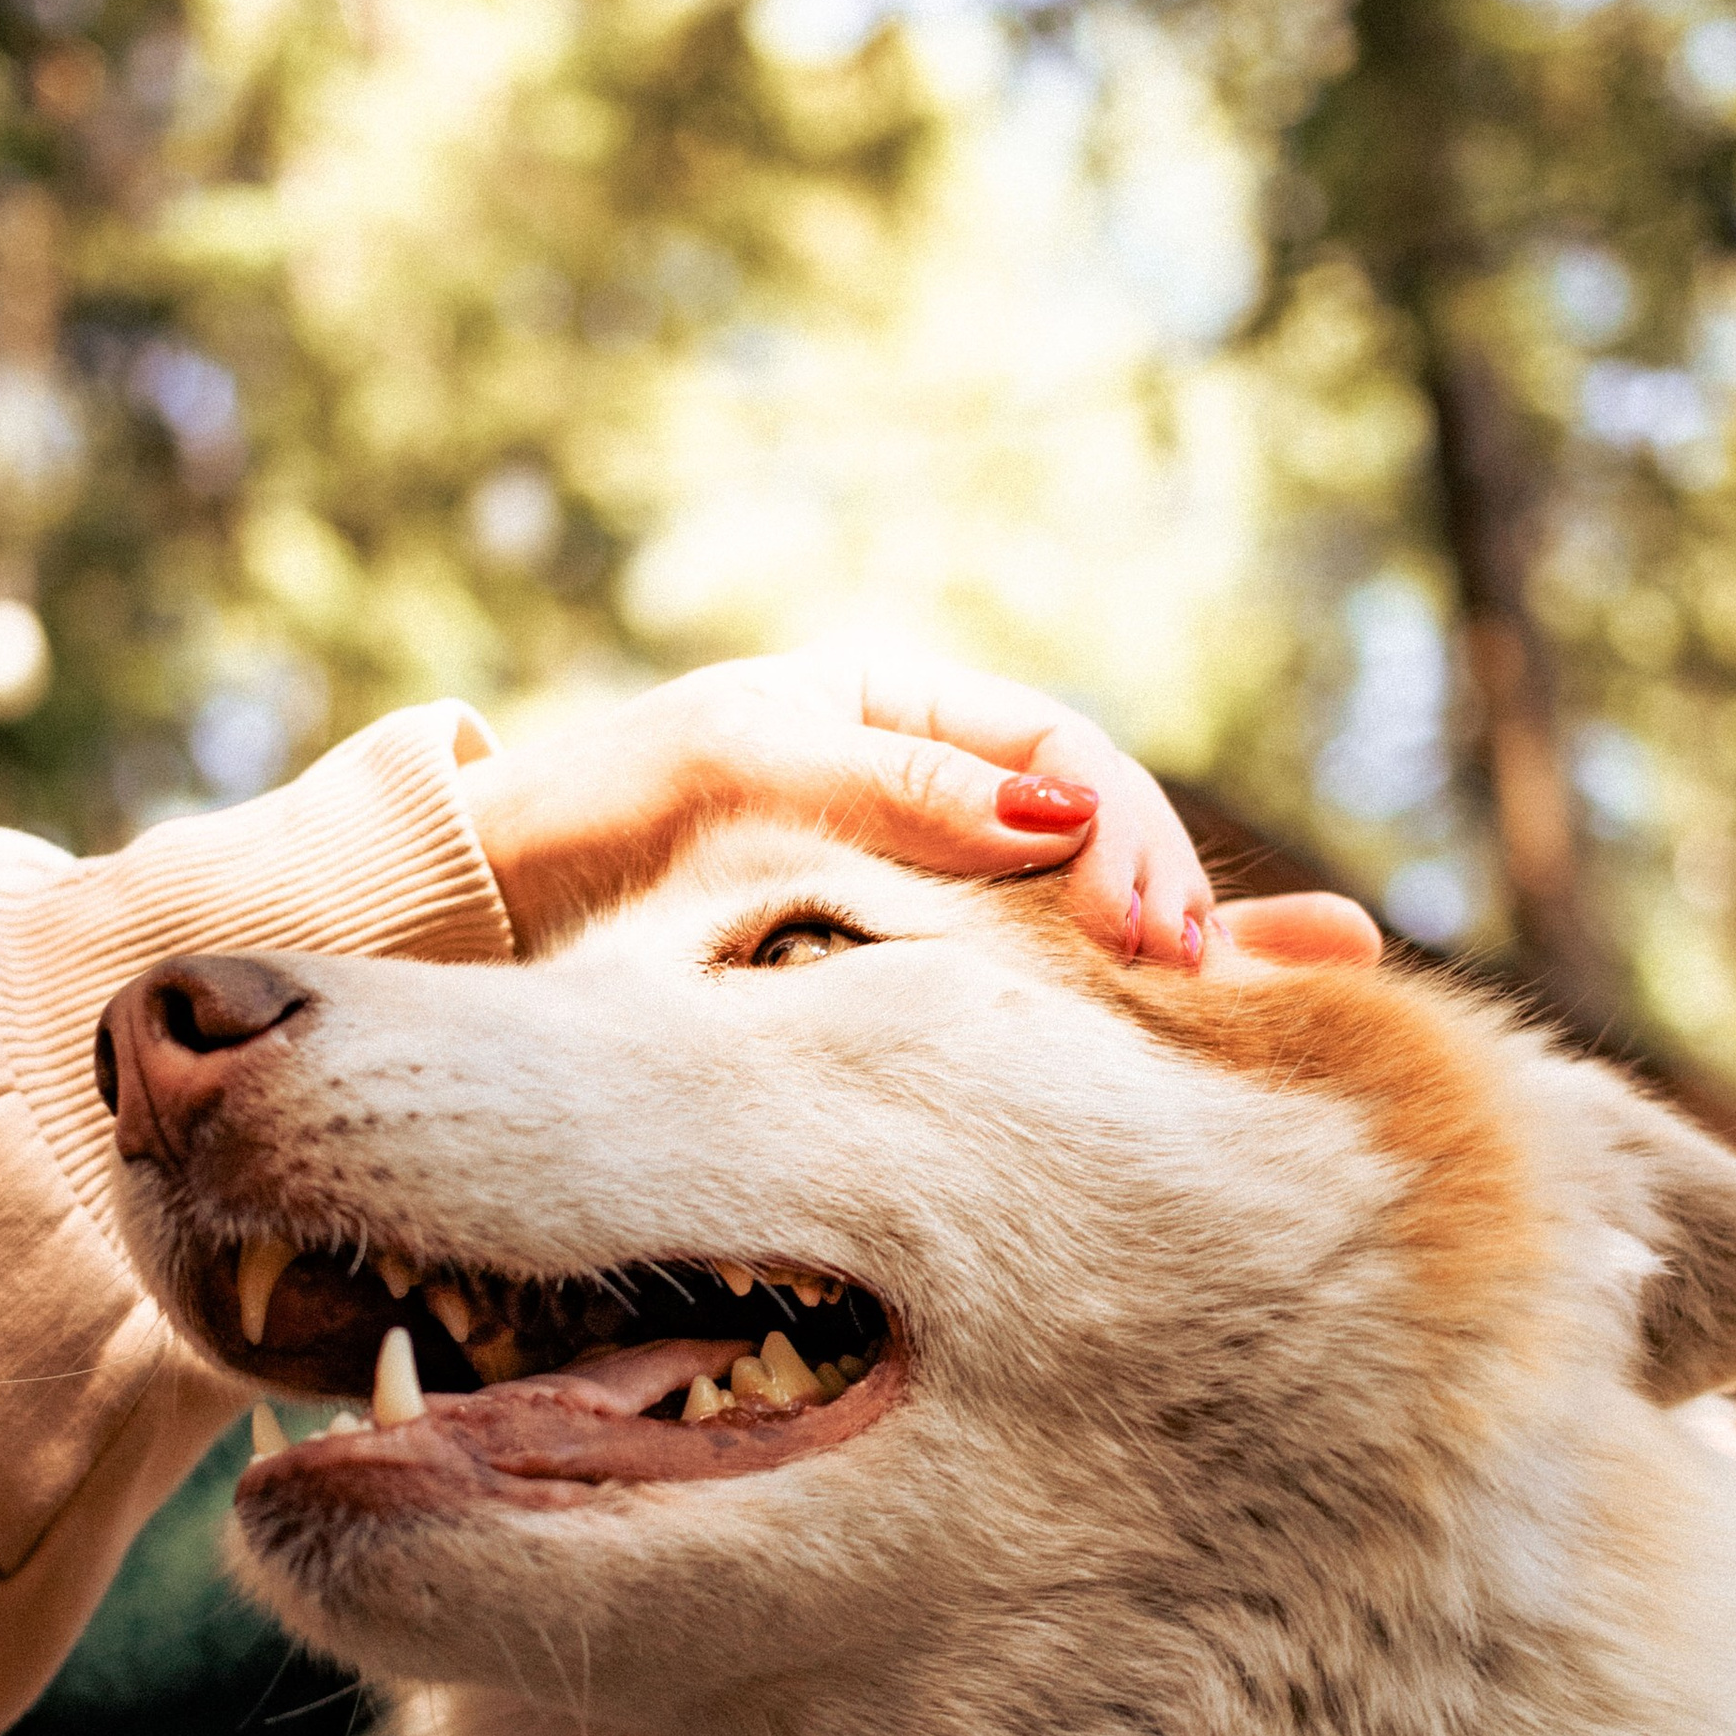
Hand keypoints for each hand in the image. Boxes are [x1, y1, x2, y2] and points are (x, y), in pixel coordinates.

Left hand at [460, 648, 1384, 968]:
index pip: (1059, 754)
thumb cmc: (606, 815)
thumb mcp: (749, 772)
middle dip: (1166, 894)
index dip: (1123, 831)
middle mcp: (928, 791)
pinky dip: (1100, 1004)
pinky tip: (1184, 1027)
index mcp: (898, 708)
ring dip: (1165, 950)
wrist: (496, 910)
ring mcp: (919, 882)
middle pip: (1093, 834)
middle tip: (1199, 974)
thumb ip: (902, 790)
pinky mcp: (895, 966)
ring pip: (1071, 910)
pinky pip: (1016, 975)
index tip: (1150, 924)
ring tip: (1240, 998)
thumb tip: (1066, 820)